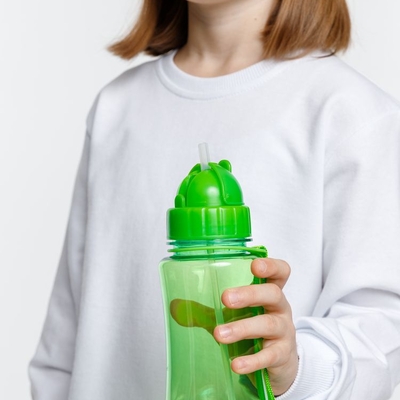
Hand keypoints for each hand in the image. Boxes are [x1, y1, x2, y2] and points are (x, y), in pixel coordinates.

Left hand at [213, 258, 297, 395]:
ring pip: (268, 324)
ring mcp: (284, 331)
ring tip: (219, 335)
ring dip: (242, 328)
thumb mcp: (236, 315)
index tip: (254, 265)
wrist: (279, 364)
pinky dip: (251, 360)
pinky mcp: (282, 356)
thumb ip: (207, 310)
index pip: (279, 272)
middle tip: (225, 298)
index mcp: (269, 292)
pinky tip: (236, 364)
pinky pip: (269, 356)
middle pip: (272, 294)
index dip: (271, 266)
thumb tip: (176, 307)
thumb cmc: (255, 329)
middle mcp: (280, 308)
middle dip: (249, 295)